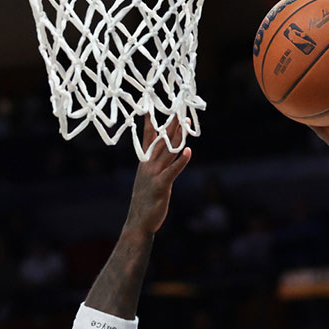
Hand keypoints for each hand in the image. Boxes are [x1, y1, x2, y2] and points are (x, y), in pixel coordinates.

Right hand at [126, 118, 191, 233]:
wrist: (138, 222)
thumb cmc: (145, 202)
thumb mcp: (148, 180)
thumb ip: (154, 167)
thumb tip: (162, 158)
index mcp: (144, 162)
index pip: (148, 138)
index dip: (150, 122)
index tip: (151, 106)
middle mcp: (148, 165)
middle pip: (162, 140)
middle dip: (171, 123)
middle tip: (178, 108)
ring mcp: (154, 175)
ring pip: (169, 151)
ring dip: (178, 136)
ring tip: (185, 122)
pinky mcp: (161, 186)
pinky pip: (173, 170)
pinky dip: (182, 161)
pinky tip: (189, 151)